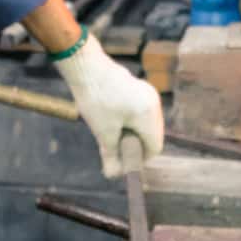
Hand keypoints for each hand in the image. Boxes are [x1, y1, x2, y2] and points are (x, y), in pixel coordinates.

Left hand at [54, 31, 163, 177]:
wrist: (84, 66)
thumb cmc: (95, 98)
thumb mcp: (102, 132)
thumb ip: (111, 155)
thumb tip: (113, 174)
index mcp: (148, 115)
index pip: (155, 147)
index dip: (140, 160)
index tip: (124, 164)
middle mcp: (153, 104)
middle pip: (153, 136)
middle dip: (136, 147)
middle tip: (115, 152)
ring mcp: (148, 93)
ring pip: (146, 124)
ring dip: (132, 134)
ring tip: (111, 136)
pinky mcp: (139, 88)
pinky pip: (140, 112)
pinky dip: (130, 122)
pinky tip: (111, 122)